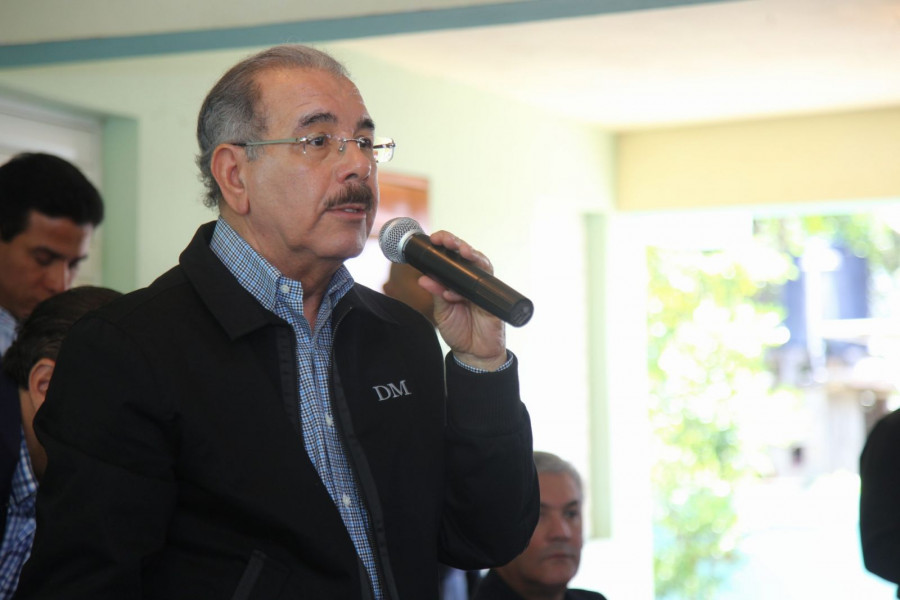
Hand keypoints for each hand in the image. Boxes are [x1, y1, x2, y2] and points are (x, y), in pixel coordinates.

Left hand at [416, 230, 506, 370]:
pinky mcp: (492, 299)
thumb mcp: (442, 310)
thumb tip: (423, 278)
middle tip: (444, 240)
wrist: (473, 353)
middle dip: (456, 243)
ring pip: (480, 263)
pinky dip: (472, 284)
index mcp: (457, 281)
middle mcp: (471, 281)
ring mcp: (483, 288)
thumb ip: (436, 293)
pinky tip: (456, 290)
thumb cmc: (459, 330)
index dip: (445, 245)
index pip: (452, 257)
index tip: (434, 239)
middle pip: (467, 254)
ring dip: (470, 254)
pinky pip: (486, 285)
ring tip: (459, 250)